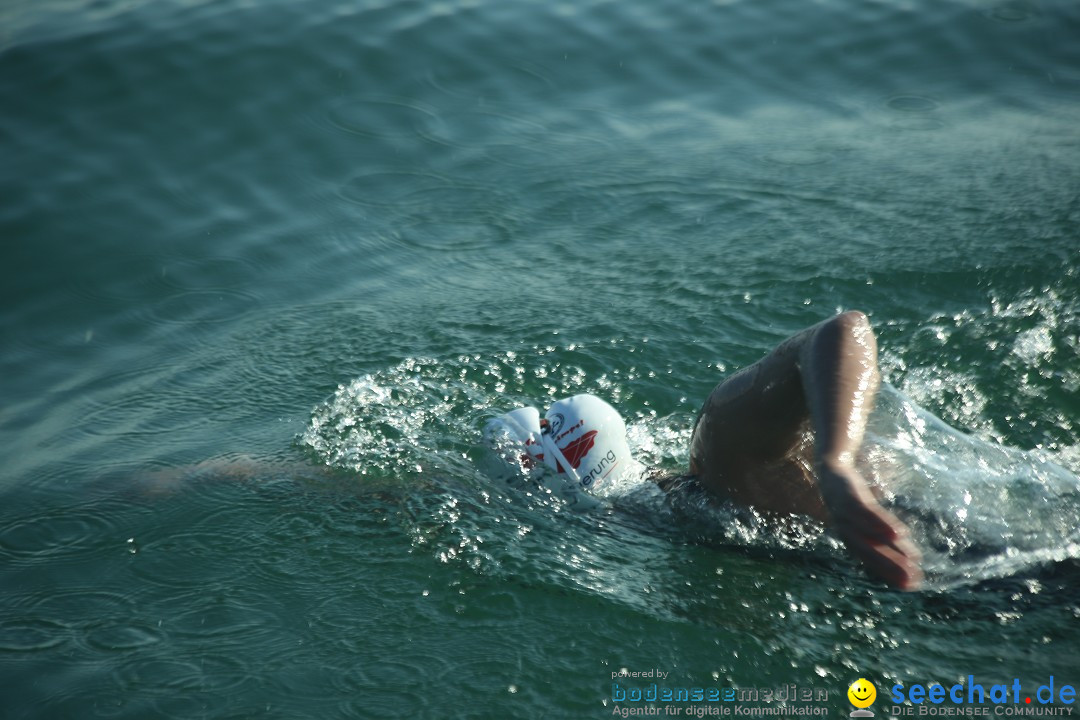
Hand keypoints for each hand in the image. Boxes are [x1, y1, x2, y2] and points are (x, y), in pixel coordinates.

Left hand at [817, 460, 922, 589]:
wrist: (832, 474)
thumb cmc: (854, 504)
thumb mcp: (871, 524)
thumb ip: (889, 540)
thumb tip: (913, 559)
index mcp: (852, 541)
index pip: (872, 561)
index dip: (891, 574)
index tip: (912, 585)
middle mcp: (848, 532)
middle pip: (870, 552)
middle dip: (892, 566)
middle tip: (913, 577)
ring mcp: (847, 516)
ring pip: (870, 536)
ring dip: (890, 548)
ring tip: (912, 558)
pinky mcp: (850, 499)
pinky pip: (866, 513)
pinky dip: (882, 524)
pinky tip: (900, 533)